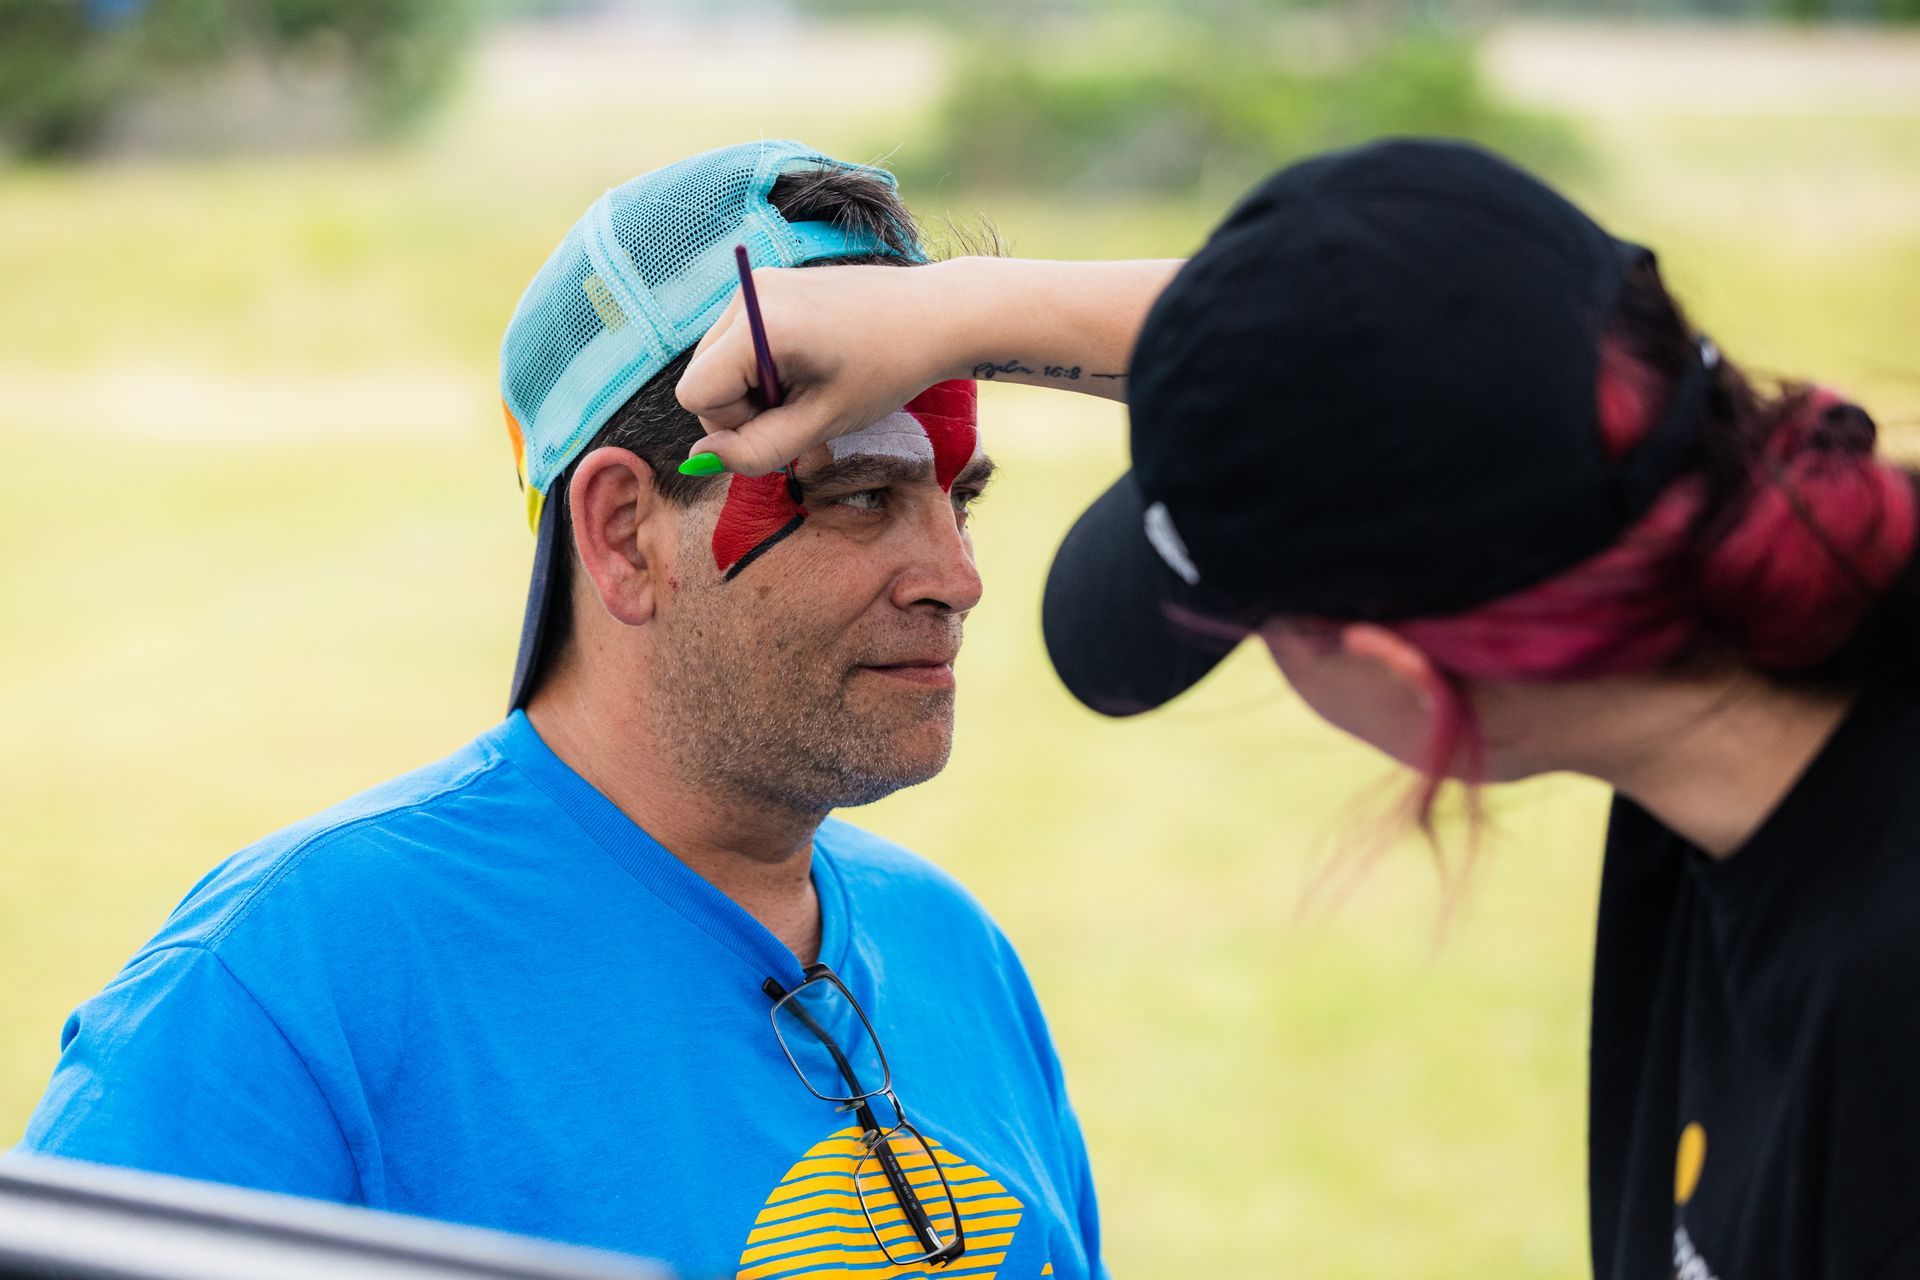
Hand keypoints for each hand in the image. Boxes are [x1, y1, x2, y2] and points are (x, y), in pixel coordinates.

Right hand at [675, 263, 959, 475]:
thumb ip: (758, 450)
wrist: (933, 315)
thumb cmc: (885, 370)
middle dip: (744, 406)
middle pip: (701, 377)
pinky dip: (764, 365)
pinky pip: (739, 342)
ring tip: (812, 381)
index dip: (733, 424)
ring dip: (755, 387)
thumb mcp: (822, 423)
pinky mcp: (769, 284)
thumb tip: (702, 458)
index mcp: (760, 325)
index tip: (786, 418)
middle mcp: (748, 293)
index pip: (695, 395)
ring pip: (718, 362)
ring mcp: (757, 284)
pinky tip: (811, 361)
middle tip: (806, 403)